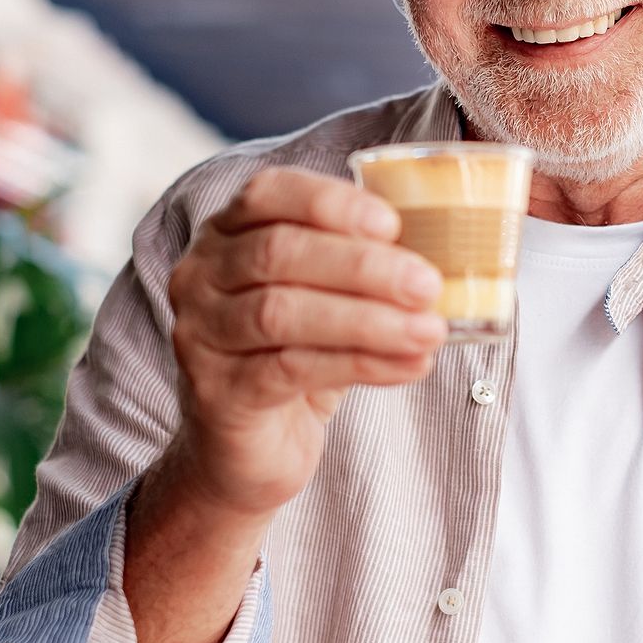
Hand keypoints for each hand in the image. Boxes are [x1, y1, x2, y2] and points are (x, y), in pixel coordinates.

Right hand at [163, 166, 446, 516]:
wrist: (251, 448)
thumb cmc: (296, 354)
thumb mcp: (324, 297)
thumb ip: (360, 265)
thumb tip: (442, 251)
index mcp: (227, 232)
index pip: (268, 193)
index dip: (332, 204)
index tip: (394, 224)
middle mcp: (201, 275)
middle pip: (279, 252)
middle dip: (363, 267)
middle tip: (428, 285)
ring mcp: (201, 334)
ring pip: (283, 312)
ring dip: (368, 320)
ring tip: (429, 331)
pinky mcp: (218, 391)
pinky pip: (292, 368)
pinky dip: (361, 364)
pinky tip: (408, 365)